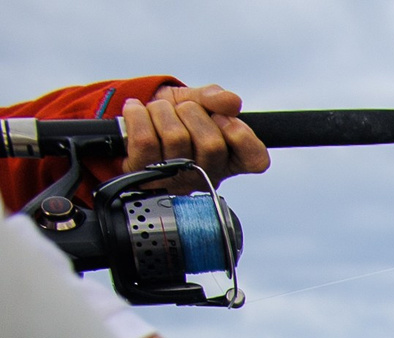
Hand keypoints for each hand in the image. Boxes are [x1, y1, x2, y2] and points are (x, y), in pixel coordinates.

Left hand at [120, 84, 268, 184]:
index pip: (256, 160)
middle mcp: (207, 174)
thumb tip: (232, 102)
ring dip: (161, 111)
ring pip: (176, 137)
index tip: (221, 117)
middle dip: (191, 111)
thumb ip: (214, 98)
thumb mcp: (195, 100)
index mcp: (229, 159)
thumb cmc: (171, 115)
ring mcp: (177, 179)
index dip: (240, 134)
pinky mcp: (147, 175)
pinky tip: (136, 111)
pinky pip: (146, 140)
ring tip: (157, 111)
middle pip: (211, 144)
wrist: (133, 120)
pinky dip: (138, 115)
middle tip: (181, 109)